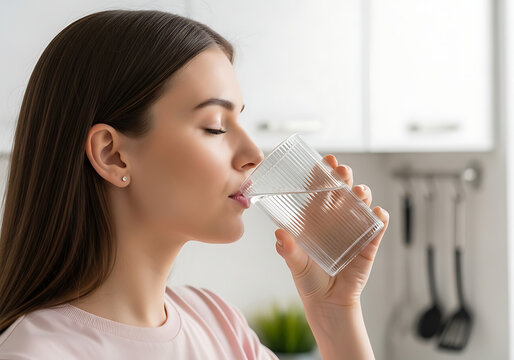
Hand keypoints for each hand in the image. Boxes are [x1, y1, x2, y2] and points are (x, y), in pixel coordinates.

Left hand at [274, 154, 389, 309]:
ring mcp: (353, 231)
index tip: (324, 160)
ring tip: (358, 191)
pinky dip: (379, 219)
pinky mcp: (368, 246)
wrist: (328, 305)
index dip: (322, 175)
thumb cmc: (309, 281)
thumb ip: (289, 251)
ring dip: (361, 194)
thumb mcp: (296, 264)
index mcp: (315, 220)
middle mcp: (335, 221)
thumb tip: (280, 235)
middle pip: (341, 192)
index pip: (319, 191)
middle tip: (341, 170)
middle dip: (343, 177)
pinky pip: (377, 228)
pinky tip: (377, 213)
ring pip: (360, 205)